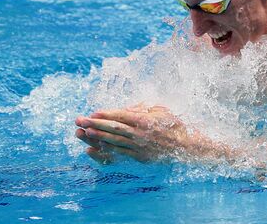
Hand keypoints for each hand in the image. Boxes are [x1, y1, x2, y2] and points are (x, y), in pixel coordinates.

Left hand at [75, 105, 190, 163]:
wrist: (185, 146)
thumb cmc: (174, 125)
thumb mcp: (161, 111)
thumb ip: (143, 109)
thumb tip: (126, 109)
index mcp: (145, 120)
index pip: (121, 116)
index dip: (106, 114)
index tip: (93, 113)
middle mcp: (140, 133)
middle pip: (114, 128)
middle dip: (96, 124)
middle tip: (81, 121)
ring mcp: (139, 146)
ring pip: (114, 141)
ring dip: (98, 137)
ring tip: (84, 133)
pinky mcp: (139, 157)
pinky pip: (119, 153)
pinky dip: (106, 150)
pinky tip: (95, 147)